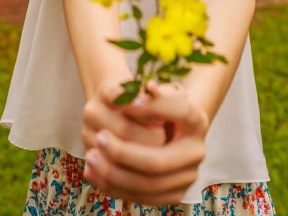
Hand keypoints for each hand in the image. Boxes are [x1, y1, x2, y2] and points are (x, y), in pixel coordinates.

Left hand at [82, 80, 208, 205]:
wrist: (174, 129)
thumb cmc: (161, 104)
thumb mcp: (159, 91)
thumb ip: (153, 92)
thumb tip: (148, 89)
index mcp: (197, 121)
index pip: (179, 113)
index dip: (152, 108)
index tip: (124, 103)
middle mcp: (197, 152)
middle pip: (158, 162)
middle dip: (124, 153)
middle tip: (98, 138)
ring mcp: (186, 178)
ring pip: (147, 185)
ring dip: (114, 173)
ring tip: (90, 156)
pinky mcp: (172, 195)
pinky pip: (140, 197)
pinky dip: (113, 187)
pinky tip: (92, 172)